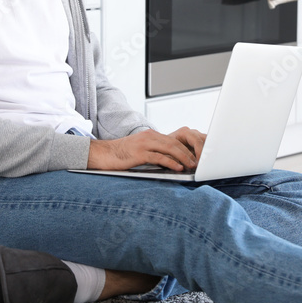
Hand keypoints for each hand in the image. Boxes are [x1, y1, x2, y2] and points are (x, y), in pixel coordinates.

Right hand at [87, 127, 206, 170]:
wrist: (103, 153)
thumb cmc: (121, 154)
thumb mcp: (140, 149)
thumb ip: (154, 151)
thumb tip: (170, 161)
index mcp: (150, 135)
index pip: (173, 140)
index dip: (186, 148)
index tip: (195, 157)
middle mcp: (149, 136)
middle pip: (175, 143)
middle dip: (188, 152)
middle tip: (198, 162)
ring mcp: (144, 144)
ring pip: (170, 148)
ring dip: (184, 157)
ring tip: (192, 165)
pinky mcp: (140, 153)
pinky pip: (160, 157)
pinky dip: (171, 162)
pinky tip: (178, 168)